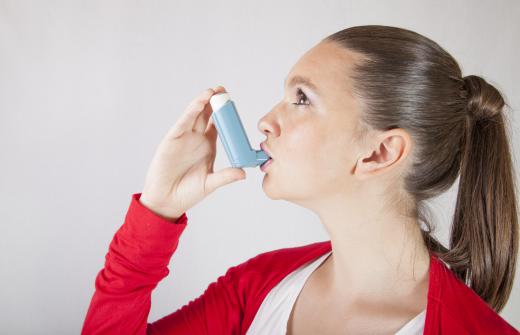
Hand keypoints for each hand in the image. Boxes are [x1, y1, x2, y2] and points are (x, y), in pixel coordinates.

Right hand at [139, 86, 245, 220]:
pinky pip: (184, 122)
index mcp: (208, 146)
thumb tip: (243, 173)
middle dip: (215, 102)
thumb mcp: (210, 183)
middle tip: (223, 91)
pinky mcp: (173, 139)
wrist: (167, 201)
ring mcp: (184, 137)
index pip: (218, 126)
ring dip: (204, 102)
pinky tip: (200, 102)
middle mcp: (196, 139)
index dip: (225, 115)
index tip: (232, 103)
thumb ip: (225, 176)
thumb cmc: (188, 193)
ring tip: (214, 91)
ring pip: (195, 115)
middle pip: (207, 115)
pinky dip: (192, 111)